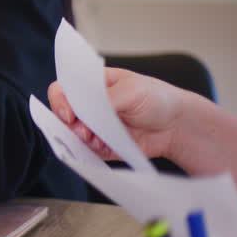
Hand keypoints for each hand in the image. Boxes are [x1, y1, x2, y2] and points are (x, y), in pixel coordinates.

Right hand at [47, 67, 184, 161]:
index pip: (62, 89)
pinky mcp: (101, 145)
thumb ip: (105, 98)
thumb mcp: (131, 89)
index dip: (59, 101)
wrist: (177, 126)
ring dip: (81, 139)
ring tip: (98, 140)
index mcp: (91, 85)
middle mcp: (88, 105)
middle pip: (62, 114)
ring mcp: (94, 126)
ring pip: (72, 135)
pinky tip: (105, 147)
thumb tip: (85, 108)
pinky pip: (87, 151)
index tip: (69, 113)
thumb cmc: (156, 98)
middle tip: (83, 130)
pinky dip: (92, 151)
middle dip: (68, 124)